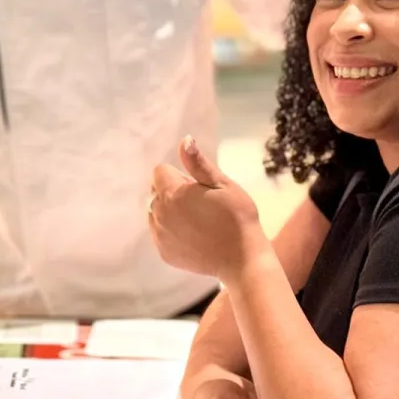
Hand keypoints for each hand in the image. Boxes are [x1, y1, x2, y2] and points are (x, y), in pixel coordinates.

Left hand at [149, 137, 260, 278]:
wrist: (242, 259)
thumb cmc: (237, 217)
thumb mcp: (222, 184)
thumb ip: (198, 163)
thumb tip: (185, 140)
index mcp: (171, 193)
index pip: (160, 171)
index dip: (179, 176)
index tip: (198, 187)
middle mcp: (159, 214)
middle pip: (156, 191)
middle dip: (173, 192)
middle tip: (200, 204)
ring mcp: (160, 235)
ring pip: (156, 212)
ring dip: (170, 211)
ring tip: (198, 221)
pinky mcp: (164, 252)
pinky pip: (160, 233)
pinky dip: (171, 231)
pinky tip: (194, 236)